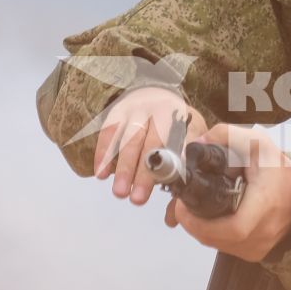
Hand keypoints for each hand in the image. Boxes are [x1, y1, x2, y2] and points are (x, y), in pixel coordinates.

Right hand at [94, 87, 206, 204]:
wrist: (155, 89)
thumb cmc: (175, 118)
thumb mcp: (189, 129)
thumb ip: (187, 152)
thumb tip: (183, 181)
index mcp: (173, 113)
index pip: (167, 142)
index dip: (164, 166)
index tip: (161, 186)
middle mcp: (151, 109)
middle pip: (145, 143)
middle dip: (140, 173)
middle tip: (136, 199)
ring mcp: (131, 110)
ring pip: (125, 139)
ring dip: (121, 168)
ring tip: (119, 192)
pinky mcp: (115, 112)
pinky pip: (107, 134)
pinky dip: (103, 154)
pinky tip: (101, 174)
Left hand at [165, 123, 290, 262]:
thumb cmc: (280, 168)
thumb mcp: (257, 142)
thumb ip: (227, 135)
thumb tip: (198, 144)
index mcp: (265, 205)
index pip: (233, 228)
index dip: (202, 224)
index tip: (184, 208)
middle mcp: (265, 232)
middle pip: (219, 239)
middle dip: (194, 225)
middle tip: (182, 208)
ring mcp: (262, 246)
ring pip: (221, 247)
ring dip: (202, 232)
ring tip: (193, 212)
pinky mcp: (258, 252)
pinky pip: (229, 249)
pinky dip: (215, 237)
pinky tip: (212, 222)